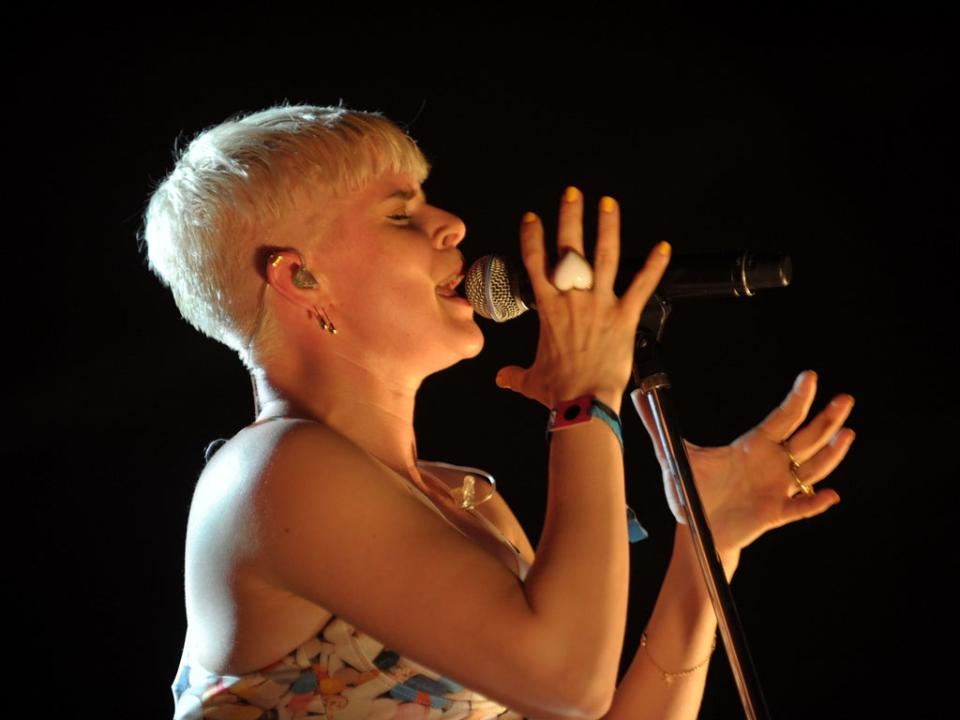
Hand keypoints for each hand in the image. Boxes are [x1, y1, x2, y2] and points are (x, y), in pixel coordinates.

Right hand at [496, 188, 670, 410]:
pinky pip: (642, 286)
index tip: (533, 218)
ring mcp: (600, 304)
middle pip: (568, 249)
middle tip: (572, 193)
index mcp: (548, 309)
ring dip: (607, 228)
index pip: (534, 263)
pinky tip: (664, 247)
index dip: (532, 237)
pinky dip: (654, 266)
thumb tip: (501, 378)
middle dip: (570, 217)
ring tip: (608, 203)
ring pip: (605, 257)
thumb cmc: (557, 391)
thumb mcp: (530, 380)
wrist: (583, 403)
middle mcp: (573, 299)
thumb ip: (514, 375)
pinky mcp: (624, 316)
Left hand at [636, 370, 853, 556]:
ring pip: (811, 469)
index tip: (809, 377)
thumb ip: (658, 426)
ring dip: (830, 455)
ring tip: (846, 435)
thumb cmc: (692, 491)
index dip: (796, 399)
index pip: (779, 418)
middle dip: (825, 419)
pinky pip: (800, 508)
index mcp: (752, 446)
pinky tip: (830, 495)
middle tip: (845, 399)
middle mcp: (770, 463)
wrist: (696, 529)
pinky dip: (815, 502)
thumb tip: (639, 395)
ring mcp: (776, 488)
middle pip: (805, 438)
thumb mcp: (673, 456)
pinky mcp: (774, 513)